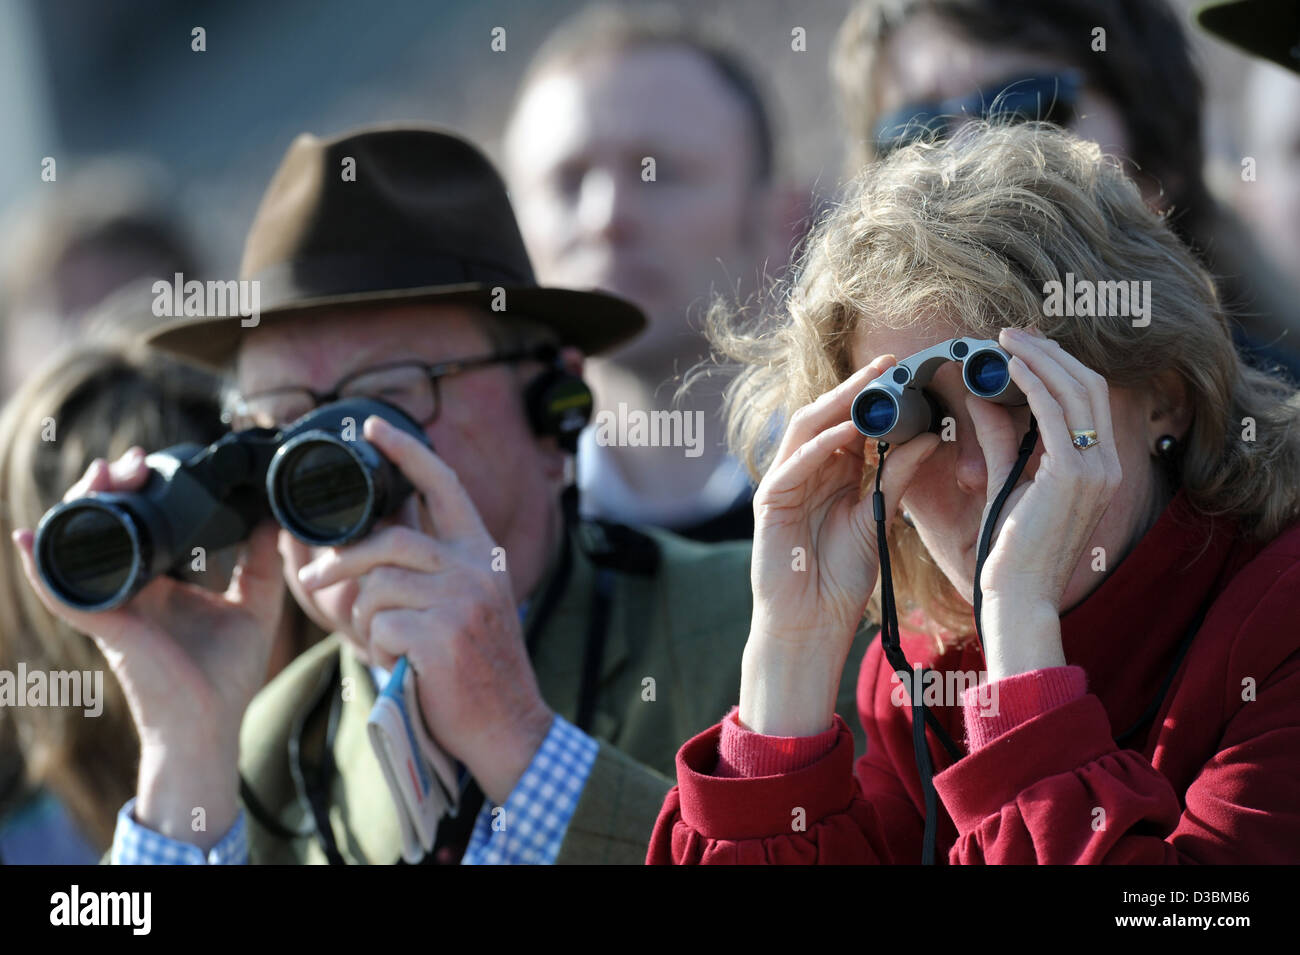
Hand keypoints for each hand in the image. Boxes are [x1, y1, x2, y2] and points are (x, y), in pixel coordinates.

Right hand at [12, 448, 285, 845]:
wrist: (210, 726)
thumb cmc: (227, 676)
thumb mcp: (254, 607)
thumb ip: (261, 563)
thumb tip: (274, 516)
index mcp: (161, 583)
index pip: (142, 525)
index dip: (139, 490)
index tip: (151, 460)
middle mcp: (132, 589)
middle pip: (106, 526)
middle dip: (110, 485)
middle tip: (131, 461)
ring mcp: (114, 606)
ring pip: (81, 546)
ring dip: (84, 506)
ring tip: (101, 475)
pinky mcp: (104, 627)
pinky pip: (64, 592)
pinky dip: (42, 565)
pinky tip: (31, 537)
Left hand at [297, 415, 552, 803]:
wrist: (508, 724)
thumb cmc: (476, 667)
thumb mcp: (468, 603)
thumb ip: (431, 569)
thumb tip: (374, 541)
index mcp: (481, 552)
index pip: (444, 485)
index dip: (407, 451)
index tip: (374, 426)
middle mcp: (476, 568)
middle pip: (388, 541)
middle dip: (342, 562)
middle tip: (315, 582)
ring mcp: (462, 600)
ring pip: (378, 589)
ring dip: (370, 623)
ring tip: (391, 647)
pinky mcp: (443, 636)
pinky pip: (380, 628)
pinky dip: (379, 650)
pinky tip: (403, 665)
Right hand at [740, 355, 940, 735]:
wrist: (810, 624)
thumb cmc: (841, 578)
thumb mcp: (879, 518)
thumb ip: (897, 478)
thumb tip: (931, 438)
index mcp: (831, 473)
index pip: (852, 424)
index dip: (877, 398)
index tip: (910, 373)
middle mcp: (805, 470)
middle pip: (828, 417)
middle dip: (857, 389)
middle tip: (891, 363)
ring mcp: (784, 483)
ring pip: (808, 430)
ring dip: (839, 404)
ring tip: (871, 383)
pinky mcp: (770, 502)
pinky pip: (796, 464)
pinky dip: (822, 446)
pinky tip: (849, 432)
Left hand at [965, 327, 1122, 678]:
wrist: (1019, 595)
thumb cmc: (1012, 550)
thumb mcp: (1007, 482)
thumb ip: (1000, 439)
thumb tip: (980, 397)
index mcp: (1100, 468)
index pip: (1089, 399)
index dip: (1059, 365)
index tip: (1025, 346)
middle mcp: (1107, 465)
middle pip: (1088, 385)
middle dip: (1051, 352)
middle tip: (1013, 333)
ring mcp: (1096, 470)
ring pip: (1076, 391)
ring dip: (1040, 359)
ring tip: (1007, 339)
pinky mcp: (1072, 475)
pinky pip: (1055, 414)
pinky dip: (1033, 383)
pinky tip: (1010, 366)